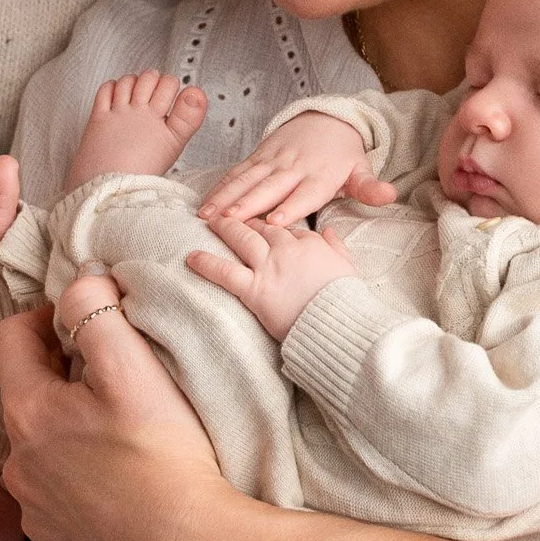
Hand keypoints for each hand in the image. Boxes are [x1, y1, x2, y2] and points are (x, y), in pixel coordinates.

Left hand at [0, 274, 230, 540]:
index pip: (10, 336)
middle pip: (28, 392)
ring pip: (42, 445)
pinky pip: (59, 494)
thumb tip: (77, 281)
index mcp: (26, 411)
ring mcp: (35, 511)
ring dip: (71, 427)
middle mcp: (16, 463)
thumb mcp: (131, 364)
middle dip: (64, 373)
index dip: (48, 316)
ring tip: (122, 430)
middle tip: (115, 373)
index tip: (89, 322)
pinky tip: (122, 479)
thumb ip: (95, 307)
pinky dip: (81, 477)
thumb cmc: (163, 457)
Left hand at [65, 71, 206, 188]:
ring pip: (128, 81)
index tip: (173, 92)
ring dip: (134, 81)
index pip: (171, 86)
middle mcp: (140, 114)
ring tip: (137, 92)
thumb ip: (188, 118)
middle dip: (155, 79)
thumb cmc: (140, 175)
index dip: (172, 85)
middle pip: (151, 78)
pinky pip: (105, 90)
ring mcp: (118, 114)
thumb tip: (196, 92)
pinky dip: (112, 87)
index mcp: (161, 123)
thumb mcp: (174, 146)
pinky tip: (116, 95)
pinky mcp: (98, 117)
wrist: (109, 190)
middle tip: (155, 89)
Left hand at [186, 214, 356, 340]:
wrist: (340, 325)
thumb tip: (329, 232)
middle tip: (232, 214)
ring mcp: (268, 267)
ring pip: (241, 239)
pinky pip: (225, 272)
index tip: (266, 224)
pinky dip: (207, 264)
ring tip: (210, 220)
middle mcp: (286, 249)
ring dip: (224, 227)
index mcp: (310, 243)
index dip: (274, 226)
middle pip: (261, 227)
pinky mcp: (255, 289)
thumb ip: (337, 246)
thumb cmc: (347, 301)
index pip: (287, 227)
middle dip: (246, 219)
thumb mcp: (348, 266)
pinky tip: (191, 258)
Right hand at [196, 111, 393, 225]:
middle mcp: (294, 166)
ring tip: (207, 214)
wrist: (328, 119)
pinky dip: (220, 186)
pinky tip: (205, 203)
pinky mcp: (259, 155)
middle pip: (269, 187)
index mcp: (320, 175)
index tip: (274, 221)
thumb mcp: (361, 169)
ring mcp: (273, 159)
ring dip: (226, 196)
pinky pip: (237, 171)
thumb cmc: (343, 155)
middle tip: (228, 220)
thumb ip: (370, 187)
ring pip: (247, 179)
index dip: (290, 207)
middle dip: (247, 203)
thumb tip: (389, 195)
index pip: (304, 194)